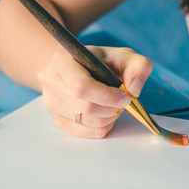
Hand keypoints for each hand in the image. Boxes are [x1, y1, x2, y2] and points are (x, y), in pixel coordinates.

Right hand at [38, 45, 152, 137]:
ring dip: (108, 118)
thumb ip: (138, 66)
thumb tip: (134, 90)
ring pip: (85, 121)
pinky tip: (106, 116)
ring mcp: (50, 102)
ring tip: (114, 107)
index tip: (125, 98)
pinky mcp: (57, 118)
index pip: (81, 86)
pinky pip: (84, 132)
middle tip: (124, 104)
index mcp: (62, 60)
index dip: (107, 96)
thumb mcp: (124, 56)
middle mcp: (50, 80)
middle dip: (111, 109)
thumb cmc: (102, 62)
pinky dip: (101, 127)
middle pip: (85, 106)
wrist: (80, 68)